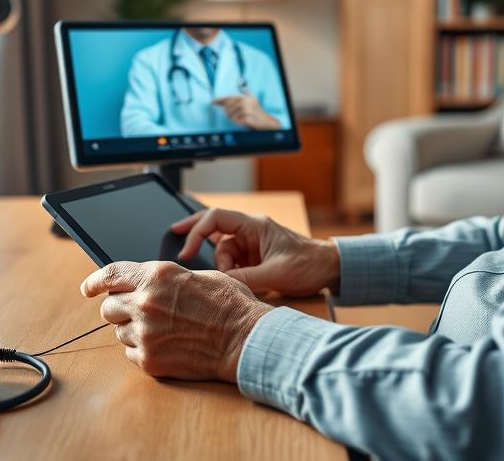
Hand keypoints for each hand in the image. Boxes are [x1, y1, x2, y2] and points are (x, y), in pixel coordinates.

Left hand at [81, 261, 269, 382]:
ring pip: (119, 331)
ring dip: (133, 329)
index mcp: (157, 275)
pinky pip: (130, 353)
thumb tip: (144, 283)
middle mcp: (145, 302)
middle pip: (108, 307)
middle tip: (139, 311)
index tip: (88, 288)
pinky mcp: (148, 359)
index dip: (94, 281)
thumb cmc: (228, 303)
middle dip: (120, 308)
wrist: (244, 338)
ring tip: (162, 329)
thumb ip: (164, 279)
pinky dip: (142, 349)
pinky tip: (166, 344)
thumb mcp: (197, 275)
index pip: (110, 274)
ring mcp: (144, 333)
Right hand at [173, 209, 340, 296]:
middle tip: (174, 239)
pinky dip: (229, 273)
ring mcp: (251, 244)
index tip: (185, 250)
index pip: (216, 218)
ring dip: (223, 269)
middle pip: (214, 229)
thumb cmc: (309, 264)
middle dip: (195, 236)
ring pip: (222, 253)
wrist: (329, 269)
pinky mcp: (254, 257)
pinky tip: (235, 283)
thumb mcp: (275, 274)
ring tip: (241, 281)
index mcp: (254, 226)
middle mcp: (250, 231)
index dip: (196, 231)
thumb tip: (220, 285)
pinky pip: (232, 263)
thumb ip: (245, 279)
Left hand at [212, 93, 279, 129]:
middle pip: (228, 108)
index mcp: (245, 97)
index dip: (220, 100)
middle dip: (228, 113)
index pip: (229, 98)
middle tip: (233, 115)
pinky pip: (236, 121)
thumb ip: (237, 97)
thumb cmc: (255, 111)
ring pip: (231, 115)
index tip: (213, 102)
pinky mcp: (248, 118)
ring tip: (240, 118)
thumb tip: (219, 99)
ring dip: (233, 119)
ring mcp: (247, 110)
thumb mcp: (249, 100)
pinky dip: (238, 122)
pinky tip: (242, 122)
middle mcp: (245, 102)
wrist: (266, 121)